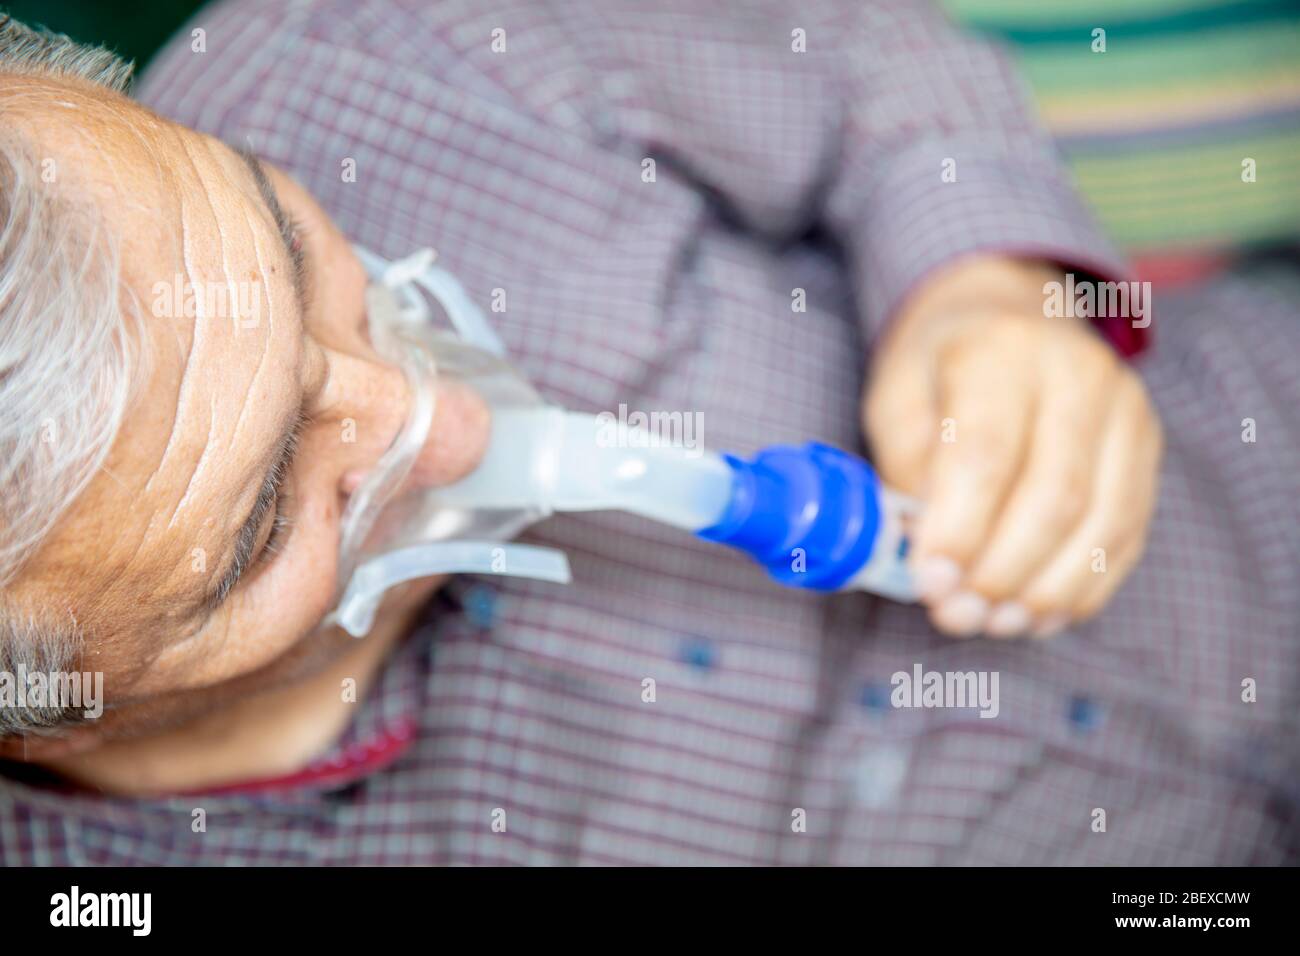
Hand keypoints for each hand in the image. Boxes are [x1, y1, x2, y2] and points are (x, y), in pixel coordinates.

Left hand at [863, 255, 1162, 637]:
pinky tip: (1038, 612)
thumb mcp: (896, 400)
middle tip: (957, 614)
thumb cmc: (938, 367)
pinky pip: (1127, 532)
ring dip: (1045, 590)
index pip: (987, 453)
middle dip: (1001, 572)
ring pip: (1102, 522)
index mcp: (999, 349)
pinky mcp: (1146, 447)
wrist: (1009, 312)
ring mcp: (1125, 408)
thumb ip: (907, 471)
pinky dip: (1084, 586)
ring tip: (995, 622)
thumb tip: (927, 556)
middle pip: (1054, 496)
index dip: (959, 530)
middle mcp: (1077, 372)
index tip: (930, 584)